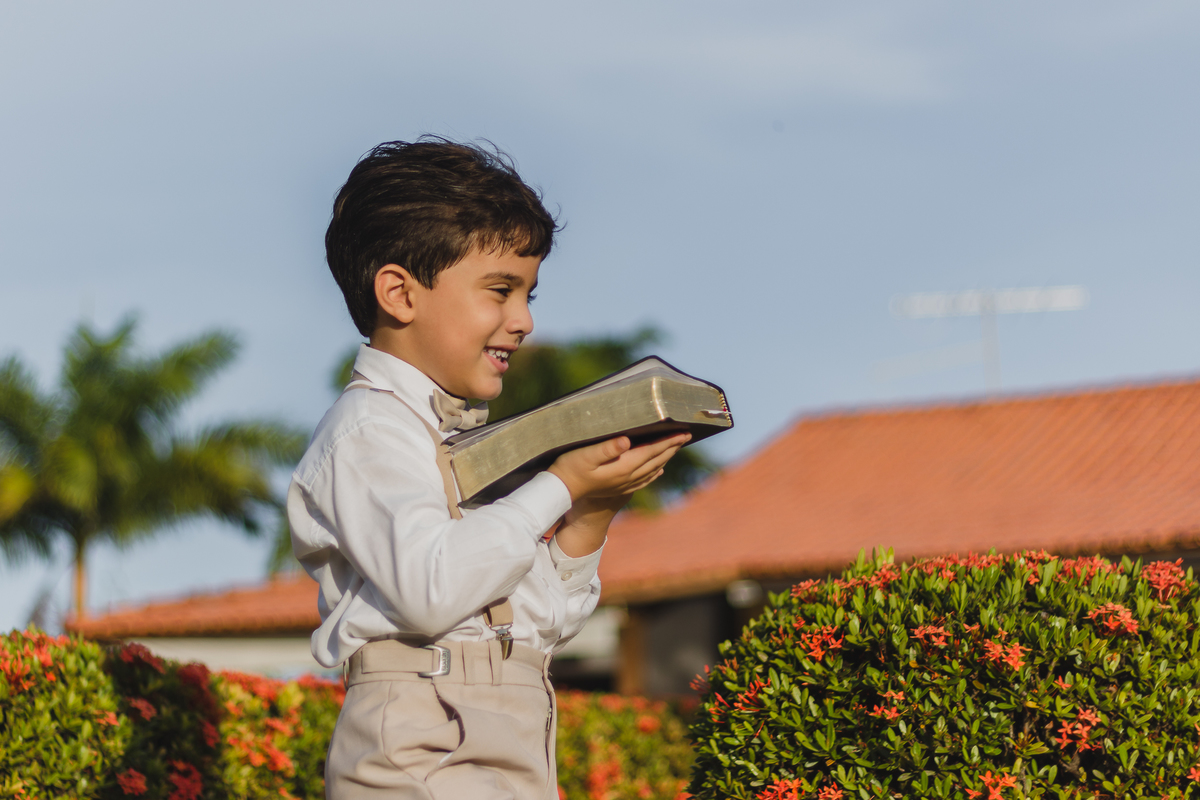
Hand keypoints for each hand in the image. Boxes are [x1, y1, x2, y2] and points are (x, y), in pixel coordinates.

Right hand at [548, 432, 690, 502]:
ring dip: (665, 458)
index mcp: (623, 467)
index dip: (668, 441)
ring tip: (675, 448)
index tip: (684, 432)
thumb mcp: (585, 455)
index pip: (652, 451)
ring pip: (652, 470)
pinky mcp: (618, 488)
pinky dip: (654, 472)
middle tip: (686, 436)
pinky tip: (658, 470)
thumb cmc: (570, 469)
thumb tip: (626, 440)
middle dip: (672, 447)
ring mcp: (623, 484)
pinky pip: (643, 479)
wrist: (561, 492)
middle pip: (656, 460)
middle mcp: (627, 477)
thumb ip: (607, 448)